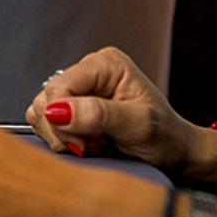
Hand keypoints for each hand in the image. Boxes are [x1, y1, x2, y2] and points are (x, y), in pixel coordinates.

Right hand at [27, 47, 216, 186]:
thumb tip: (57, 110)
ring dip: (61, 136)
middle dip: (62, 130)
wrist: (175, 152)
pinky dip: (60, 138)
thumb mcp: (139, 125)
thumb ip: (99, 115)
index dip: (63, 119)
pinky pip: (44, 121)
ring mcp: (78, 89)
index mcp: (104, 64)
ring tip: (92, 143)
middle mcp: (87, 71)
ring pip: (41, 111)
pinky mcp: (71, 107)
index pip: (59, 88)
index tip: (86, 143)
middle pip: (46, 100)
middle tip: (91, 145)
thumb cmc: (165, 136)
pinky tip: (84, 143)